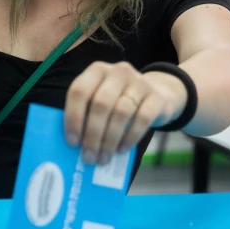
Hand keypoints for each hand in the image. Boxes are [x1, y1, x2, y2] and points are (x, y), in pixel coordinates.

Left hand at [64, 61, 186, 164]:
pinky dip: (130, 137)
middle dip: (92, 134)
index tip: (72, 142)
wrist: (157, 93)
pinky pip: (142, 119)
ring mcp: (139, 82)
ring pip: (120, 113)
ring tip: (103, 158)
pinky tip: (121, 150)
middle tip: (88, 157)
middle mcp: (117, 72)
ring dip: (109, 140)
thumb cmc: (119, 100)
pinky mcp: (156, 96)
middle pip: (101, 104)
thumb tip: (75, 143)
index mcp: (96, 70)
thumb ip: (87, 113)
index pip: (79, 91)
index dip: (73, 117)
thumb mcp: (101, 98)